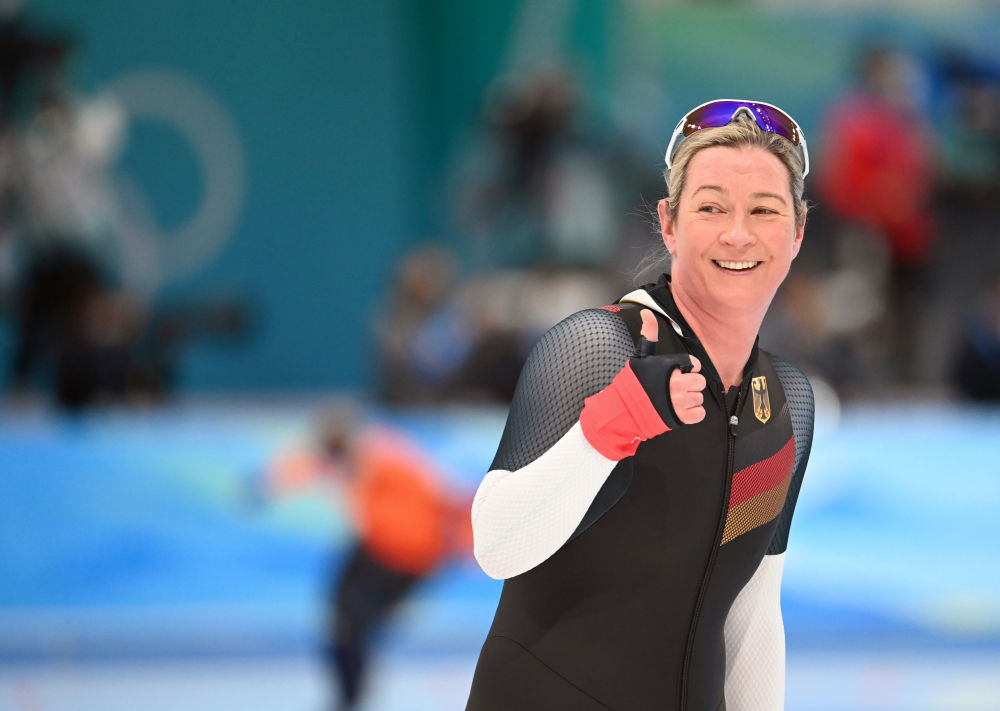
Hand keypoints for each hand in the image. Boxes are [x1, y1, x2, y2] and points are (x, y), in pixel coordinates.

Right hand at [639, 309, 705, 424]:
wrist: (624, 410)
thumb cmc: (633, 383)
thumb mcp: (641, 356)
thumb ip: (649, 334)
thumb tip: (646, 312)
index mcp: (670, 367)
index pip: (694, 365)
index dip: (686, 369)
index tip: (676, 373)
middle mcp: (676, 384)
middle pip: (700, 382)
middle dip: (690, 384)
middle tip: (675, 388)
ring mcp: (679, 402)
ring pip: (699, 398)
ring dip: (689, 400)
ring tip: (673, 399)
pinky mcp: (681, 417)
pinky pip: (699, 413)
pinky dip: (692, 413)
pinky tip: (679, 409)